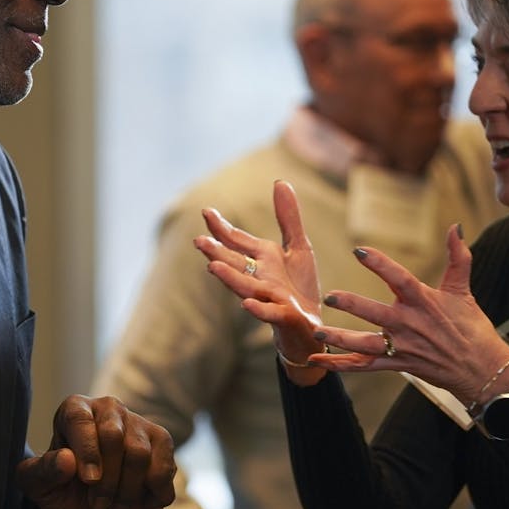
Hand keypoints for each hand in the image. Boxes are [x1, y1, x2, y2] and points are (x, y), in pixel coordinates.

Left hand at [16, 394, 175, 508]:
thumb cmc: (65, 494)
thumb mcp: (41, 489)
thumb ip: (43, 472)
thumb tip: (66, 459)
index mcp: (74, 411)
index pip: (79, 419)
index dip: (86, 451)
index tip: (89, 480)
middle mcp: (108, 409)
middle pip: (113, 436)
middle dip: (106, 479)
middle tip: (97, 503)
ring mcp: (138, 423)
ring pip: (139, 455)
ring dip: (126, 492)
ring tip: (114, 506)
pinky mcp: (162, 441)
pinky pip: (164, 467)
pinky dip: (153, 493)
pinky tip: (142, 500)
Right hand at [194, 181, 326, 381]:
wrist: (310, 327)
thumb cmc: (299, 287)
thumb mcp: (298, 247)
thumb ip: (288, 217)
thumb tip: (279, 181)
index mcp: (262, 259)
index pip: (237, 241)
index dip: (221, 227)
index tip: (206, 211)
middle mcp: (259, 278)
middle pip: (235, 263)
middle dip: (217, 253)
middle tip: (198, 241)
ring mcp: (269, 298)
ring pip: (245, 287)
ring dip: (229, 278)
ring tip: (213, 267)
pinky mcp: (284, 316)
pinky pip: (268, 313)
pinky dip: (257, 309)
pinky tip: (246, 304)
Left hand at [306, 224, 508, 402]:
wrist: (483, 370)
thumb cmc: (473, 328)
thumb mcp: (463, 290)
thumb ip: (457, 257)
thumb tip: (456, 227)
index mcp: (425, 302)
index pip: (400, 279)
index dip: (380, 264)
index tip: (359, 250)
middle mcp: (411, 325)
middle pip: (377, 314)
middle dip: (353, 305)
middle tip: (329, 296)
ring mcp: (403, 347)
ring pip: (367, 344)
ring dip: (341, 339)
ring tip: (318, 332)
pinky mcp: (399, 365)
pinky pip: (366, 366)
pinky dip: (343, 365)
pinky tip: (320, 361)